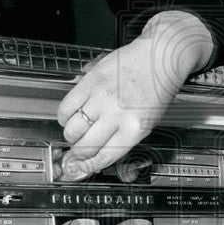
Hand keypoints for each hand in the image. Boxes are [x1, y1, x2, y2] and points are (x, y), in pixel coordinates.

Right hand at [56, 11, 213, 177]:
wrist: (159, 57)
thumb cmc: (157, 89)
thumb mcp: (147, 122)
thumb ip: (123, 138)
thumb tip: (97, 155)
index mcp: (135, 128)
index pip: (104, 157)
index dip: (88, 166)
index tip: (80, 167)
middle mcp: (117, 114)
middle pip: (85, 145)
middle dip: (78, 151)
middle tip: (78, 148)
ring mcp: (102, 97)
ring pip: (72, 128)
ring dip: (71, 134)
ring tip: (76, 130)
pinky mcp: (91, 81)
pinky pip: (66, 106)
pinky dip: (64, 115)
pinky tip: (71, 115)